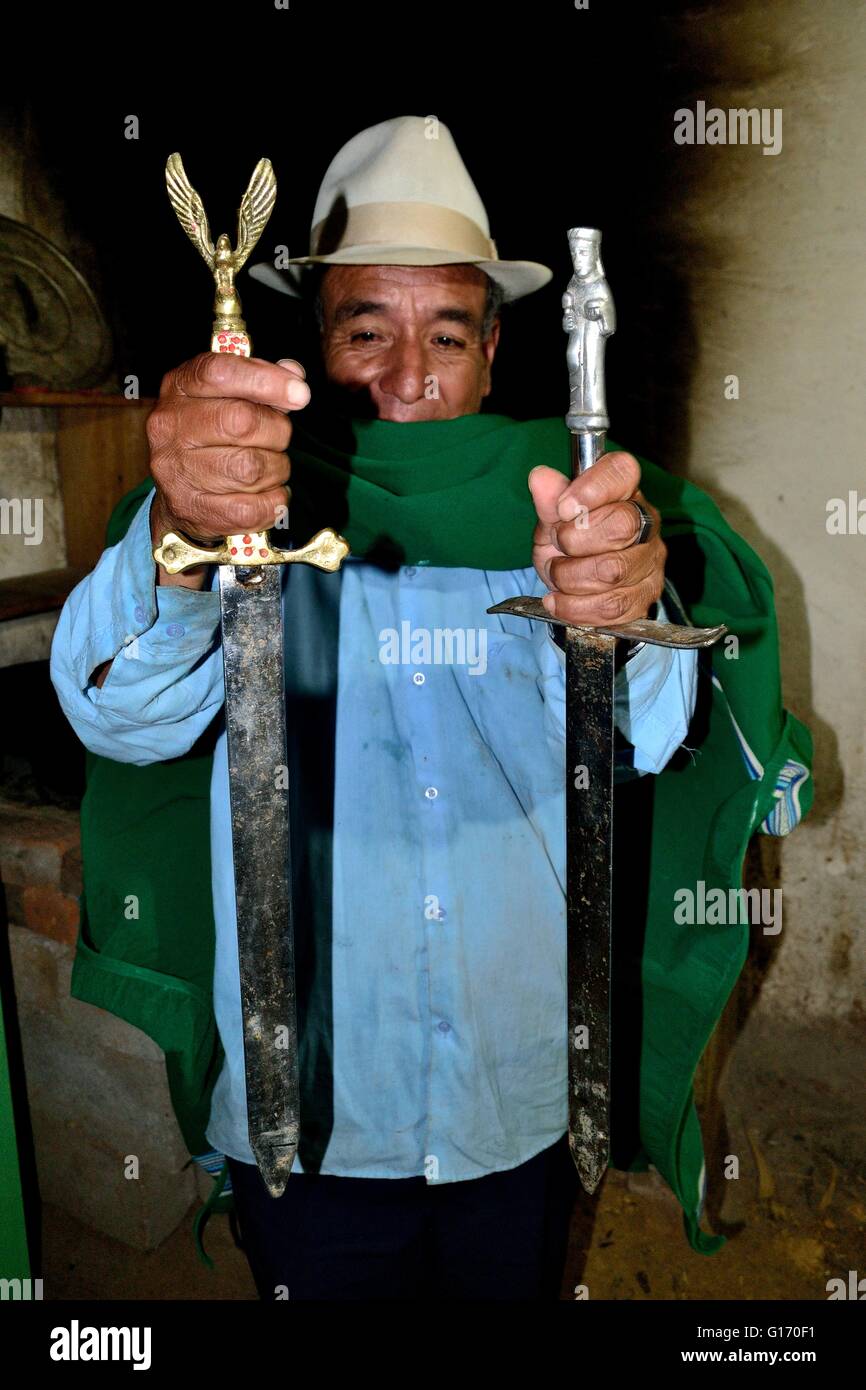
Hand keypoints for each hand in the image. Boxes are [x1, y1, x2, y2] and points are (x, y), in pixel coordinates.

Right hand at [146, 353, 309, 586]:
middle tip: (280, 437)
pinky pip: (254, 508)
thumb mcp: (226, 396)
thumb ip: (261, 381)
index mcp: (179, 388)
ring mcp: (178, 471)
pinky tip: (269, 493)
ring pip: (251, 468)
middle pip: (242, 422)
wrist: (178, 492)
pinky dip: (274, 500)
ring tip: (270, 467)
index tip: (299, 393)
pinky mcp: (194, 510)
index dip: (265, 380)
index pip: (219, 373)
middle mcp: (170, 427)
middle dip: (277, 430)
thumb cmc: (210, 435)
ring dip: (276, 468)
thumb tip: (294, 377)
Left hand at [529, 452, 665, 624]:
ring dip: (570, 577)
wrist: (578, 587)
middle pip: (622, 526)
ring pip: (613, 571)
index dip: (592, 489)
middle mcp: (646, 523)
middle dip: (574, 540)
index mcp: (624, 491)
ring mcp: (650, 562)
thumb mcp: (553, 520)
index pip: (623, 472)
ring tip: (557, 574)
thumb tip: (540, 477)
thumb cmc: (571, 544)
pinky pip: (611, 607)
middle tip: (558, 546)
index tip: (563, 509)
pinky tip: (559, 600)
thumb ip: (549, 500)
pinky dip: (574, 607)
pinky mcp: (644, 598)